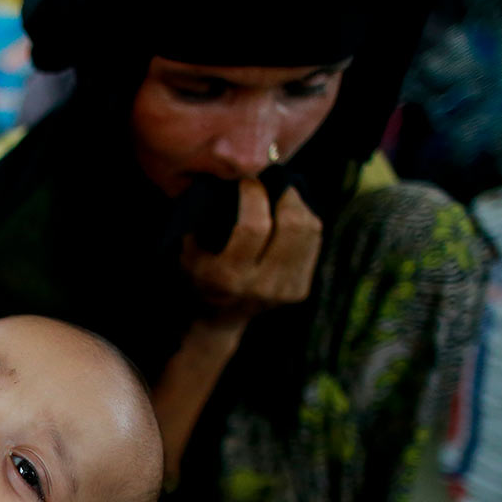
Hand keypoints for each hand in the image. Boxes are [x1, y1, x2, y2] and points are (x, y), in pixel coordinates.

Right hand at [180, 179, 322, 322]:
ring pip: (308, 231)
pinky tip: (291, 214)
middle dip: (284, 194)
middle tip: (274, 181)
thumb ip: (201, 225)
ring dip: (298, 205)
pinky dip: (305, 222)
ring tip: (283, 193)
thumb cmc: (201, 279)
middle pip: (291, 225)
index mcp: (230, 277)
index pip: (253, 227)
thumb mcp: (188, 256)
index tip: (248, 180)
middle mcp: (261, 286)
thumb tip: (226, 182)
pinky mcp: (300, 291)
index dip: (254, 196)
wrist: (220, 321)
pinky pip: (313, 243)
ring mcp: (284, 290)